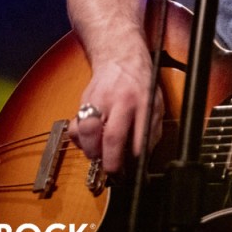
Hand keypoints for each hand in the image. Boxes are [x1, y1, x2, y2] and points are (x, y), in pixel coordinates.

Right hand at [68, 54, 161, 173]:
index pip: (140, 136)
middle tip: (113, 173)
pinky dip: (79, 140)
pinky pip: (75, 126)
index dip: (135, 159)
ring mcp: (99, 100)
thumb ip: (151, 130)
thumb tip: (143, 160)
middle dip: (111, 161)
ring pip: (87, 130)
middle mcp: (120, 101)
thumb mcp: (156, 103)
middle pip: (111, 136)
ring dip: (91, 151)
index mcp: (142, 102)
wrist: (120, 58)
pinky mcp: (83, 101)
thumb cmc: (140, 85)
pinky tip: (88, 142)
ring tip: (99, 156)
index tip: (133, 173)